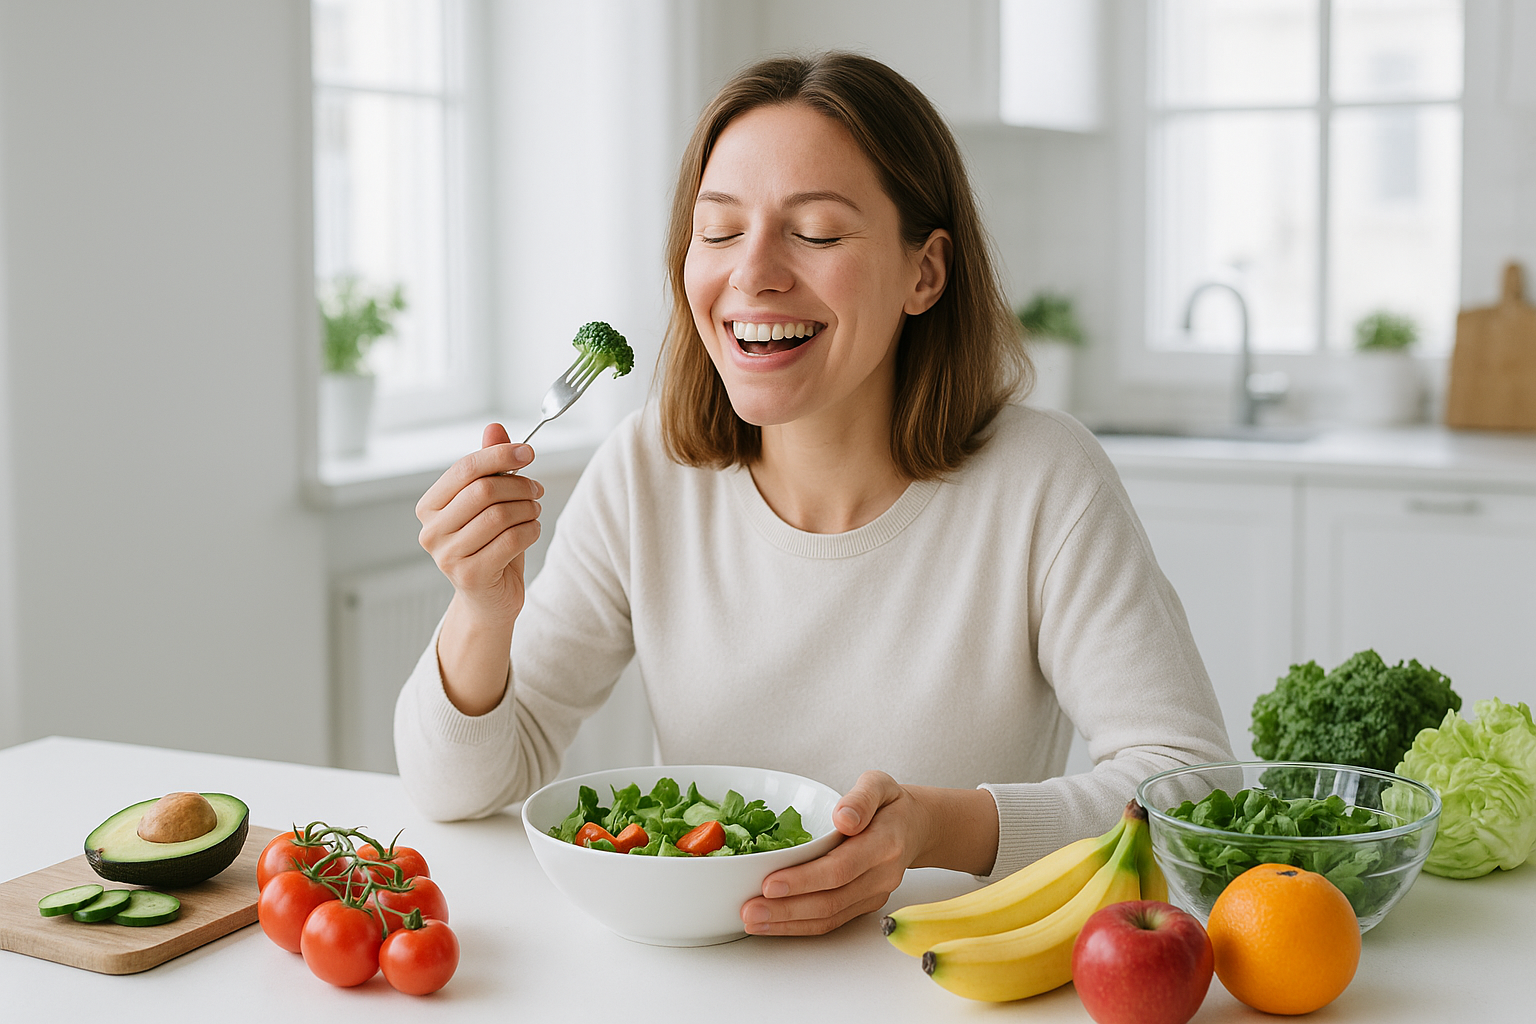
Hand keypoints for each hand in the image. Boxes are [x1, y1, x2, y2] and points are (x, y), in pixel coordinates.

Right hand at [416, 424, 543, 714]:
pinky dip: (530, 531)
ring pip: (499, 516)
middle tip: (537, 490)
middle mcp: (431, 531)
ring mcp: (447, 556)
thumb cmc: (490, 545)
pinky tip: (532, 531)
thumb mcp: (490, 502)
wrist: (490, 599)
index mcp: (429, 507)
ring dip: (527, 509)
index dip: (499, 455)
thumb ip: (490, 466)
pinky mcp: (469, 576)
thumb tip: (494, 427)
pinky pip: (510, 541)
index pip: (464, 469)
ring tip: (534, 512)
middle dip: (519, 485)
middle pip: (483, 491)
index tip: (529, 451)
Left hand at [740, 772, 999, 935]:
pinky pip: (832, 921)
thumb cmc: (890, 804)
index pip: (841, 868)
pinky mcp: (865, 905)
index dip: (804, 879)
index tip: (769, 884)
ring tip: (752, 921)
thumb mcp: (879, 784)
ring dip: (788, 923)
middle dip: (787, 909)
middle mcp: (882, 875)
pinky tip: (773, 925)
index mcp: (884, 843)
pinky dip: (800, 926)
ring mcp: (874, 894)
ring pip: (829, 917)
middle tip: (749, 910)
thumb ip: (862, 797)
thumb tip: (844, 818)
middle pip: (831, 900)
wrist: (916, 828)